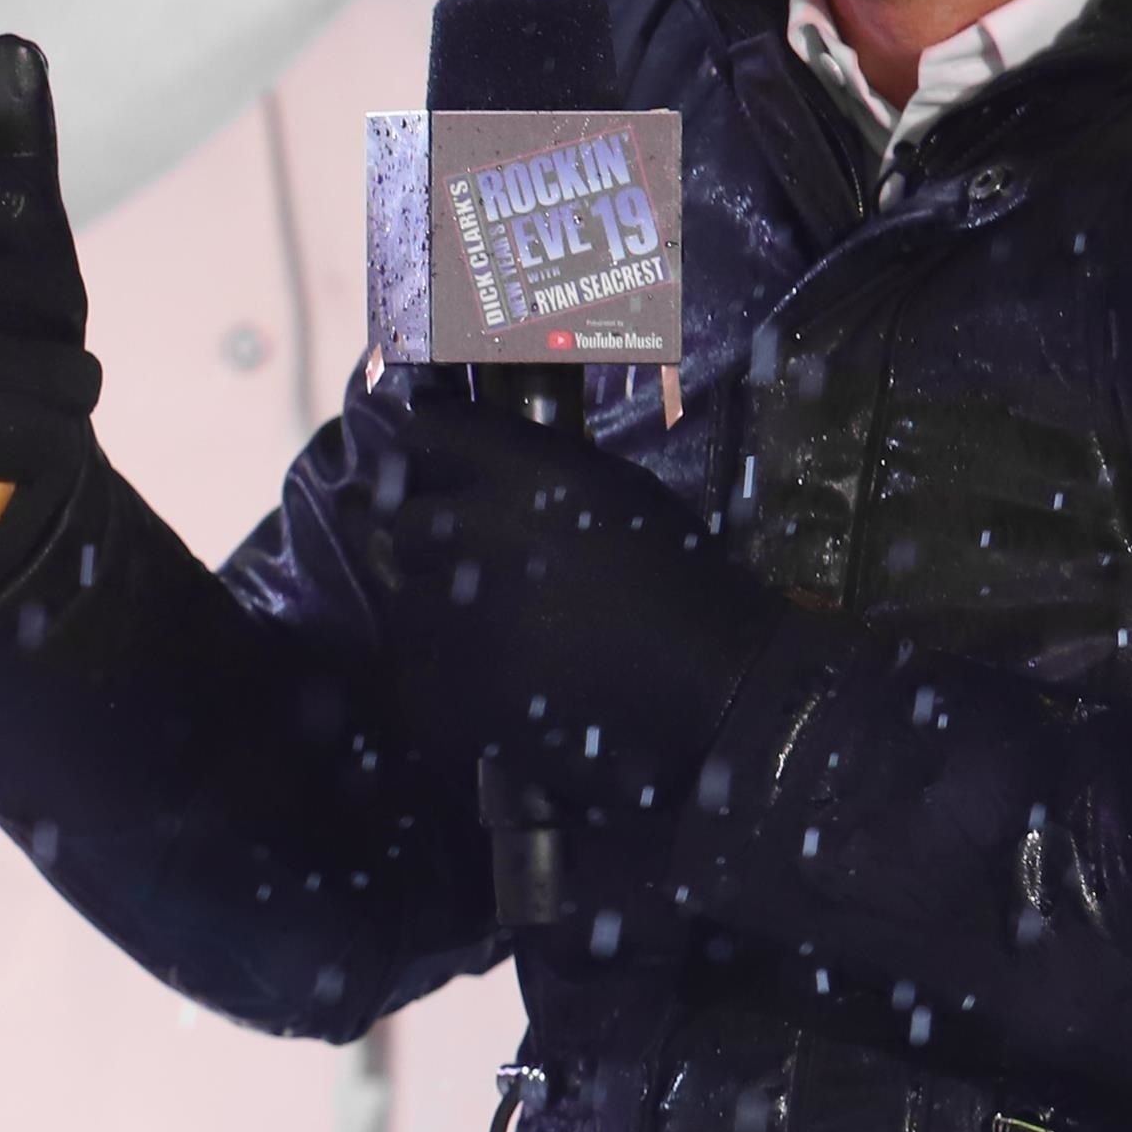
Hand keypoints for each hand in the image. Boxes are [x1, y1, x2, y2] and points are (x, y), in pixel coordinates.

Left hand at [344, 378, 774, 813]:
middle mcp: (487, 531)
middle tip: (469, 577)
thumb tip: (463, 452)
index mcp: (531, 474)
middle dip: (431, 550)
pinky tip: (482, 695)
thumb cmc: (684, 581)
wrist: (726, 684)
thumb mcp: (618, 492)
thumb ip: (534, 469)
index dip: (419, 458)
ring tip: (486, 642)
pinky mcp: (468, 691)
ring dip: (437, 622)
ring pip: (406, 606)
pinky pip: (414, 683)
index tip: (427, 478)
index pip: (426, 435)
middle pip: (405, 526)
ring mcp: (470, 615)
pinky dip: (439, 692)